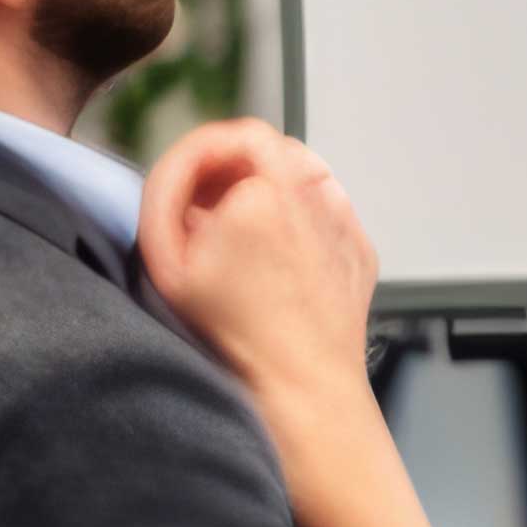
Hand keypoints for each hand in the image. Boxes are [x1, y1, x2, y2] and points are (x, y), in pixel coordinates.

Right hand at [140, 121, 438, 526]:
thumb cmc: (229, 337)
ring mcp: (345, 221)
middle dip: (235, 167)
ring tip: (240, 233)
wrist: (300, 392)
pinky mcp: (361, 247)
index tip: (186, 186)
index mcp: (262, 194)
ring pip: (304, 172)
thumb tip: (195, 163)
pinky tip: (277, 258)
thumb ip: (170, 190)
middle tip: (207, 208)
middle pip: (271, 145)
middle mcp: (313, 197)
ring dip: (270, 186)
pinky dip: (302, 217)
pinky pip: (328, 210)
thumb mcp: (166, 261)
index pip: (230, 135)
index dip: (199, 157)